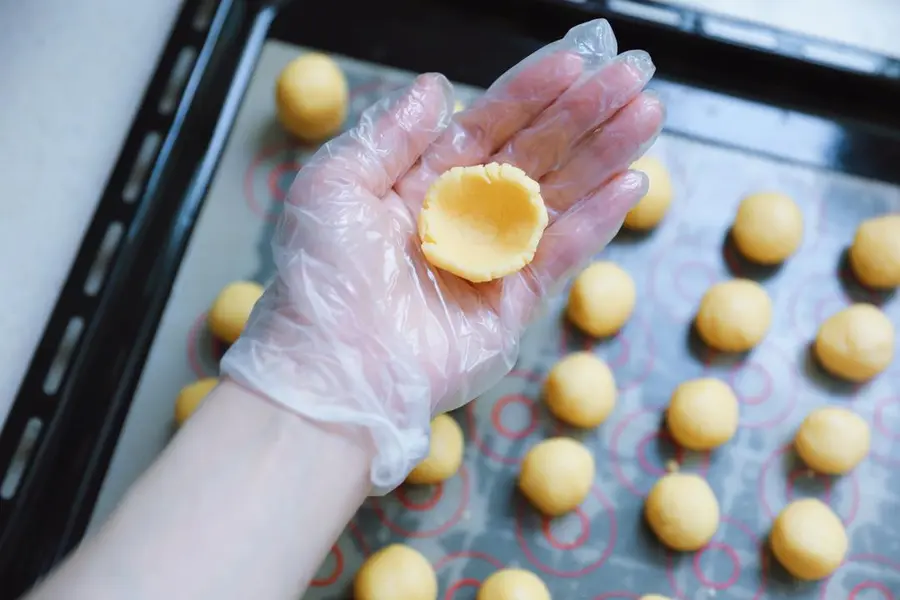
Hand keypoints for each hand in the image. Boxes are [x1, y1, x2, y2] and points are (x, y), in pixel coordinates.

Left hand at [221, 19, 664, 489]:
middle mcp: (462, 217)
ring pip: (559, 197)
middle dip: (583, 114)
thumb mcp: (335, 184)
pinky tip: (631, 184)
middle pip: (534, 155)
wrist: (333, 370)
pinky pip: (562, 255)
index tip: (574, 59)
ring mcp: (492, 261)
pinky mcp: (514, 305)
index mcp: (421, 184)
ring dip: (605, 156)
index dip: (529, 92)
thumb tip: (436, 87)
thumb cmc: (322, 274)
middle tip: (633, 75)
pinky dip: (597, 222)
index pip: (487, 127)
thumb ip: (389, 133)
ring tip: (648, 114)